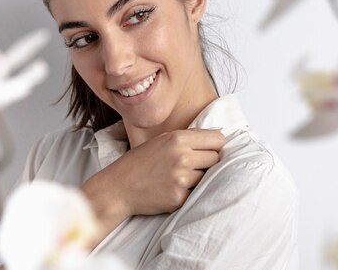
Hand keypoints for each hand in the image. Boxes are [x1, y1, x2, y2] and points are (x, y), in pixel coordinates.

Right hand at [81, 128, 224, 243]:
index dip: (215, 145)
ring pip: (208, 176)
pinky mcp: (179, 198)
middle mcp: (182, 157)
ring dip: (198, 177)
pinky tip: (173, 188)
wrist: (119, 187)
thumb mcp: (163, 140)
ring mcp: (181, 179)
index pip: (218, 139)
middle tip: (191, 164)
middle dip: (208, 161)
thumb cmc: (141, 161)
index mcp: (178, 139)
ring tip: (179, 176)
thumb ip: (189, 138)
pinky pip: (197, 192)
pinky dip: (189, 191)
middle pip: (216, 158)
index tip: (209, 149)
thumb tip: (219, 140)